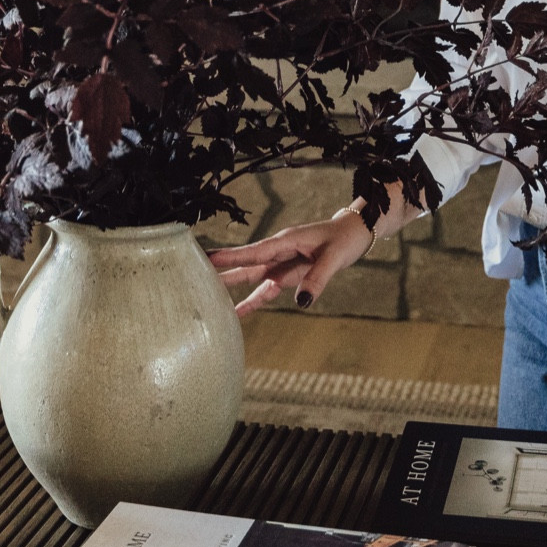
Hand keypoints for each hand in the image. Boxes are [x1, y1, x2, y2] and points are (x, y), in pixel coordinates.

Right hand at [209, 215, 374, 315]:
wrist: (353, 234)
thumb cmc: (343, 239)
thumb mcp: (333, 258)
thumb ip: (317, 278)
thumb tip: (300, 301)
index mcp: (284, 242)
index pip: (253, 252)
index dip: (230, 257)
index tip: (206, 257)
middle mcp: (277, 253)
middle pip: (244, 265)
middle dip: (221, 272)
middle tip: (193, 277)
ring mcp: (280, 265)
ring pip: (250, 278)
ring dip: (231, 288)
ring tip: (208, 300)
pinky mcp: (286, 276)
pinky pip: (265, 290)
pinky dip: (252, 300)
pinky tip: (237, 313)